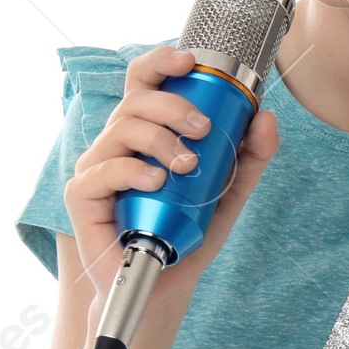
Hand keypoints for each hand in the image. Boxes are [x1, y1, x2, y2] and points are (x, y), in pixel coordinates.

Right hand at [64, 46, 279, 328]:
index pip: (144, 81)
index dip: (161, 61)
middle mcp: (117, 144)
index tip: (190, 60)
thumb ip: (248, 158)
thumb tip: (266, 118)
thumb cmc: (186, 235)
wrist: (164, 288)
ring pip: (122, 130)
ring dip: (159, 139)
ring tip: (187, 165)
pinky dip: (133, 171)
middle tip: (204, 129)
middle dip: (173, 105)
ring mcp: (97, 168)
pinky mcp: (82, 197)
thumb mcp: (228, 194)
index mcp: (145, 133)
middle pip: (136, 100)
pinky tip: (156, 182)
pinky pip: (104, 170)